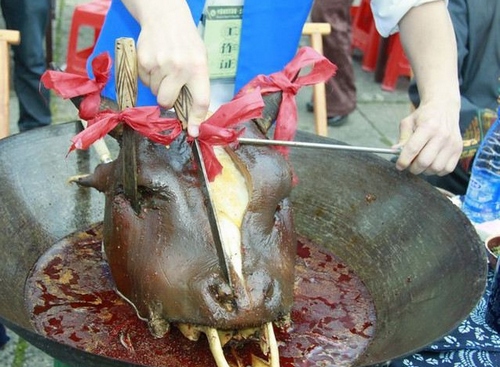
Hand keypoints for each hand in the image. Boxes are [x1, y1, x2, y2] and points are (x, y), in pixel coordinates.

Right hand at [122, 0, 209, 136]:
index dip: (196, 120)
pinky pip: (145, 81)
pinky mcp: (144, 62)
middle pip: (167, 102)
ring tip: (164, 67)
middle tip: (170, 87)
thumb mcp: (200, 58)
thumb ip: (197, 83)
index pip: (200, 101)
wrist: (164, 17)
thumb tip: (192, 111)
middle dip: (167, 100)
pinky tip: (155, 62)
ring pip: (155, 92)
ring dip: (159, 85)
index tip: (193, 132)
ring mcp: (160, 65)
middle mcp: (179, 68)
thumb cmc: (186, 41)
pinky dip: (149, 76)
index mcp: (199, 68)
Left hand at [393, 100, 461, 175]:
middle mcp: (442, 135)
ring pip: (436, 168)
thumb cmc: (423, 116)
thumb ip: (402, 137)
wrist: (444, 107)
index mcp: (428, 126)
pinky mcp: (459, 149)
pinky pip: (447, 169)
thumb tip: (395, 151)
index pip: (413, 149)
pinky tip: (432, 163)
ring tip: (420, 164)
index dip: (403, 160)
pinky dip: (437, 170)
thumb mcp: (408, 122)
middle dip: (413, 168)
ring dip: (425, 170)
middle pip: (424, 161)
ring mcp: (452, 143)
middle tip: (409, 165)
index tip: (399, 165)